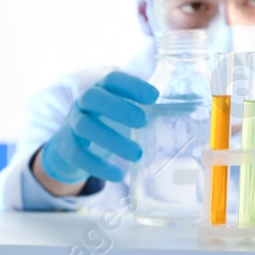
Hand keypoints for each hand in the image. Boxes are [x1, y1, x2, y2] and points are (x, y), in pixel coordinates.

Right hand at [36, 71, 157, 183]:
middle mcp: (82, 104)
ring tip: (136, 154)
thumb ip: (149, 112)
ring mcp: (72, 125)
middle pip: (93, 98)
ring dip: (111, 140)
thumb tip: (188, 111)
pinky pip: (78, 155)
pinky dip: (98, 166)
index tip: (154, 97)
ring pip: (85, 127)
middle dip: (118, 108)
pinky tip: (118, 174)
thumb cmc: (107, 125)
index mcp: (101, 91)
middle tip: (143, 122)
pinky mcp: (66, 148)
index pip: (112, 80)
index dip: (132, 86)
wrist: (70, 147)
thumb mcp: (123, 114)